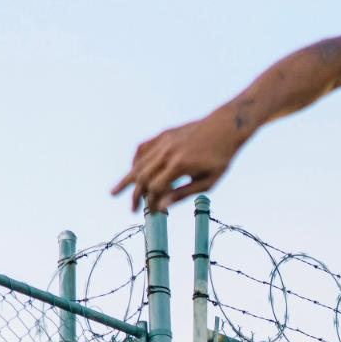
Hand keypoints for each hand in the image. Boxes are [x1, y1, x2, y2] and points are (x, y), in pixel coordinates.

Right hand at [112, 112, 244, 212]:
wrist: (225, 127)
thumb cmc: (220, 158)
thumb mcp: (208, 182)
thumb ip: (183, 194)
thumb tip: (161, 207)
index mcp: (179, 166)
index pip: (156, 189)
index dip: (151, 204)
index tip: (153, 214)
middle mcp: (167, 152)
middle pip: (142, 177)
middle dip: (135, 196)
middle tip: (132, 210)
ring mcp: (164, 141)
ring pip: (139, 163)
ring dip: (127, 180)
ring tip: (115, 192)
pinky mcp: (164, 134)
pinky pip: (143, 148)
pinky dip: (136, 161)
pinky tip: (133, 170)